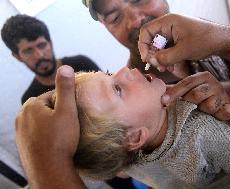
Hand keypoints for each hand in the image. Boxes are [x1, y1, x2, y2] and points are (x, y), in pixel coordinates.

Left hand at [15, 66, 84, 187]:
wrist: (49, 170)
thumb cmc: (60, 139)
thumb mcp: (67, 110)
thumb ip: (65, 88)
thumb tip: (65, 66)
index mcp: (31, 105)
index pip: (51, 96)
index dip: (65, 103)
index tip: (72, 114)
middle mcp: (21, 116)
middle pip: (45, 108)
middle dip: (56, 113)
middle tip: (68, 125)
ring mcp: (19, 131)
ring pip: (40, 121)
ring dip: (50, 124)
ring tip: (62, 134)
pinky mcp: (22, 144)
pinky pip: (36, 132)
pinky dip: (44, 134)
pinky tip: (53, 142)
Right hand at [138, 14, 225, 69]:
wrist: (222, 41)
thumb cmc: (206, 40)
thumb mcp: (184, 50)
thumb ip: (166, 57)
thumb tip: (153, 61)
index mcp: (168, 21)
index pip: (147, 31)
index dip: (143, 45)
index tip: (147, 59)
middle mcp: (169, 25)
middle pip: (152, 40)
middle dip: (154, 55)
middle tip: (159, 67)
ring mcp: (173, 32)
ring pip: (159, 47)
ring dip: (161, 59)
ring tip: (167, 69)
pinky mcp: (178, 39)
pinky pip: (167, 49)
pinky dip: (168, 58)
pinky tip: (172, 66)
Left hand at [162, 71, 229, 119]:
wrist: (222, 98)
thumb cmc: (199, 93)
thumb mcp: (187, 88)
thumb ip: (171, 88)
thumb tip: (151, 82)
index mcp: (201, 77)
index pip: (186, 84)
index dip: (174, 93)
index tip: (164, 101)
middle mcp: (213, 83)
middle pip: (197, 95)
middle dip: (189, 102)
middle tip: (187, 106)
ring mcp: (222, 95)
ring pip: (209, 105)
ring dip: (203, 110)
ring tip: (201, 110)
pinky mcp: (229, 106)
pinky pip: (223, 113)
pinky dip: (218, 116)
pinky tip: (214, 116)